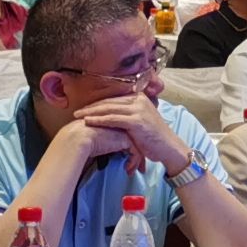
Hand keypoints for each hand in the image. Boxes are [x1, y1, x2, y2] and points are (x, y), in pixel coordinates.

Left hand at [67, 91, 186, 175]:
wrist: (169, 148)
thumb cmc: (154, 138)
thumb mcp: (141, 121)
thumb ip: (128, 115)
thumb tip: (111, 116)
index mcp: (140, 98)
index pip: (114, 98)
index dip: (98, 103)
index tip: (86, 108)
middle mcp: (139, 100)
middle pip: (110, 102)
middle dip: (92, 107)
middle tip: (77, 111)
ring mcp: (138, 109)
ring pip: (109, 109)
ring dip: (92, 112)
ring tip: (79, 116)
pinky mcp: (136, 121)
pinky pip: (112, 119)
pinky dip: (99, 120)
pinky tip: (88, 121)